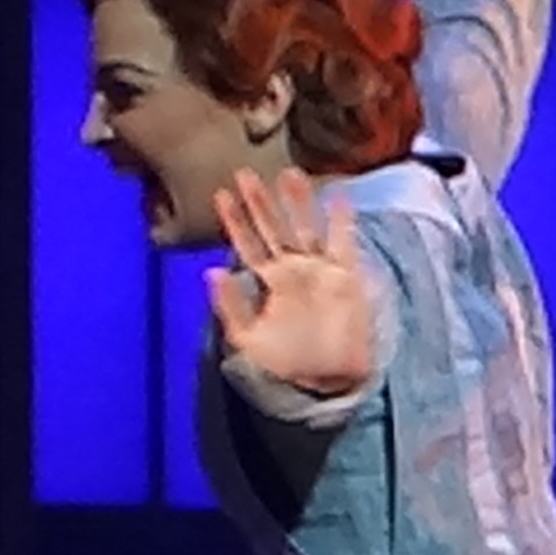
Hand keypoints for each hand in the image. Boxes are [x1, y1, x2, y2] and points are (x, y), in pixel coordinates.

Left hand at [207, 171, 377, 399]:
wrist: (326, 381)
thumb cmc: (286, 363)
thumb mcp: (248, 338)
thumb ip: (230, 305)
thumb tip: (211, 271)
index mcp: (268, 280)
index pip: (248, 243)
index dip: (235, 220)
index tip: (220, 194)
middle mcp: (292, 269)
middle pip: (275, 227)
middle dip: (261, 201)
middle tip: (245, 173)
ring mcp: (319, 270)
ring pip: (307, 227)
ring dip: (299, 202)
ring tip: (289, 173)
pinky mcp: (344, 277)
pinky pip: (344, 243)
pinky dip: (342, 221)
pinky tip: (338, 197)